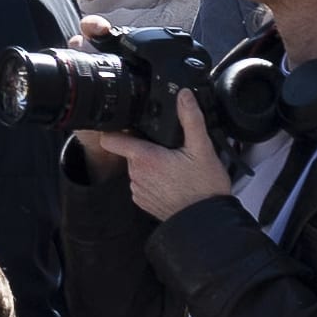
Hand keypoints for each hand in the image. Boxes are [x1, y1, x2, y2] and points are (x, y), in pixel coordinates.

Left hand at [96, 91, 235, 218]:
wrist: (205, 221)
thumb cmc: (203, 188)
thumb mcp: (202, 148)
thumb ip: (191, 119)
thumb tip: (184, 95)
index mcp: (144, 158)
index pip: (111, 139)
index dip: (116, 129)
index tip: (128, 125)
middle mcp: (136, 175)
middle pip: (129, 151)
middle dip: (144, 146)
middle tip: (169, 148)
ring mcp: (138, 191)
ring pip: (136, 167)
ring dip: (150, 163)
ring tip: (174, 165)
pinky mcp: (143, 202)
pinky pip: (142, 183)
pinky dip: (153, 179)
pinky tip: (172, 180)